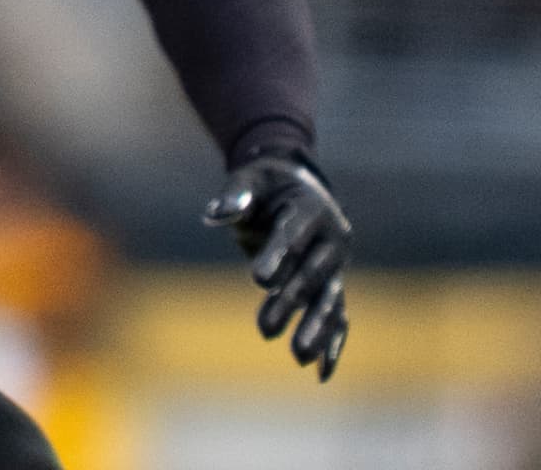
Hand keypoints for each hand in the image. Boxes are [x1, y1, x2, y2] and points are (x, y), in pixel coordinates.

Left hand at [205, 152, 350, 380]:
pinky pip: (336, 316)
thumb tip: (215, 214)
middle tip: (264, 331)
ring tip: (297, 358)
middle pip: (313, 275)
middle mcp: (332, 240)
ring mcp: (335, 265)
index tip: (259, 280)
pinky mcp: (331, 285)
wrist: (298, 186)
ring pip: (328, 301)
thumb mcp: (249, 179)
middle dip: (291, 303)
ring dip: (315, 330)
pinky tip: (322, 373)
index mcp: (311, 210)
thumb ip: (235, 196)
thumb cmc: (265, 183)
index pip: (293, 235)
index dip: (278, 255)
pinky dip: (331, 343)